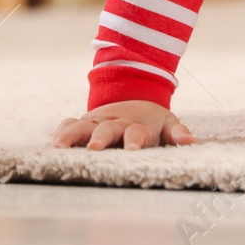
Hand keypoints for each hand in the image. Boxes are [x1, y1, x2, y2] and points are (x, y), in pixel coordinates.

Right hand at [52, 99, 195, 150]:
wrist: (135, 95)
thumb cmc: (152, 120)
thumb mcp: (168, 123)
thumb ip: (177, 133)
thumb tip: (190, 141)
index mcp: (135, 125)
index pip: (135, 133)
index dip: (134, 141)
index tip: (133, 150)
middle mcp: (114, 123)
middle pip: (106, 130)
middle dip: (100, 139)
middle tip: (93, 149)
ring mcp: (96, 122)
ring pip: (82, 126)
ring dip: (71, 136)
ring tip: (59, 148)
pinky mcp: (84, 123)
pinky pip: (70, 124)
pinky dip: (62, 131)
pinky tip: (53, 144)